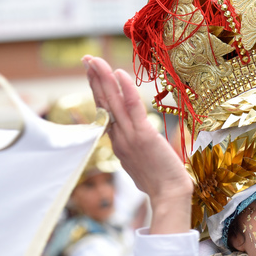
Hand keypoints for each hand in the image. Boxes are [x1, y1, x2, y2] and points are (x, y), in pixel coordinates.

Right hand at [83, 55, 193, 233]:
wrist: (169, 195)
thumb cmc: (159, 182)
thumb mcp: (139, 164)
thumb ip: (133, 149)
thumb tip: (134, 142)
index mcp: (118, 143)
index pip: (105, 111)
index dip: (98, 91)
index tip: (92, 73)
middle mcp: (119, 138)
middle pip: (103, 103)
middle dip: (95, 79)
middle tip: (87, 60)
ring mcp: (130, 137)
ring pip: (113, 103)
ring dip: (103, 79)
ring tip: (94, 61)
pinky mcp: (144, 136)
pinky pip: (133, 109)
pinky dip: (126, 90)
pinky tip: (119, 73)